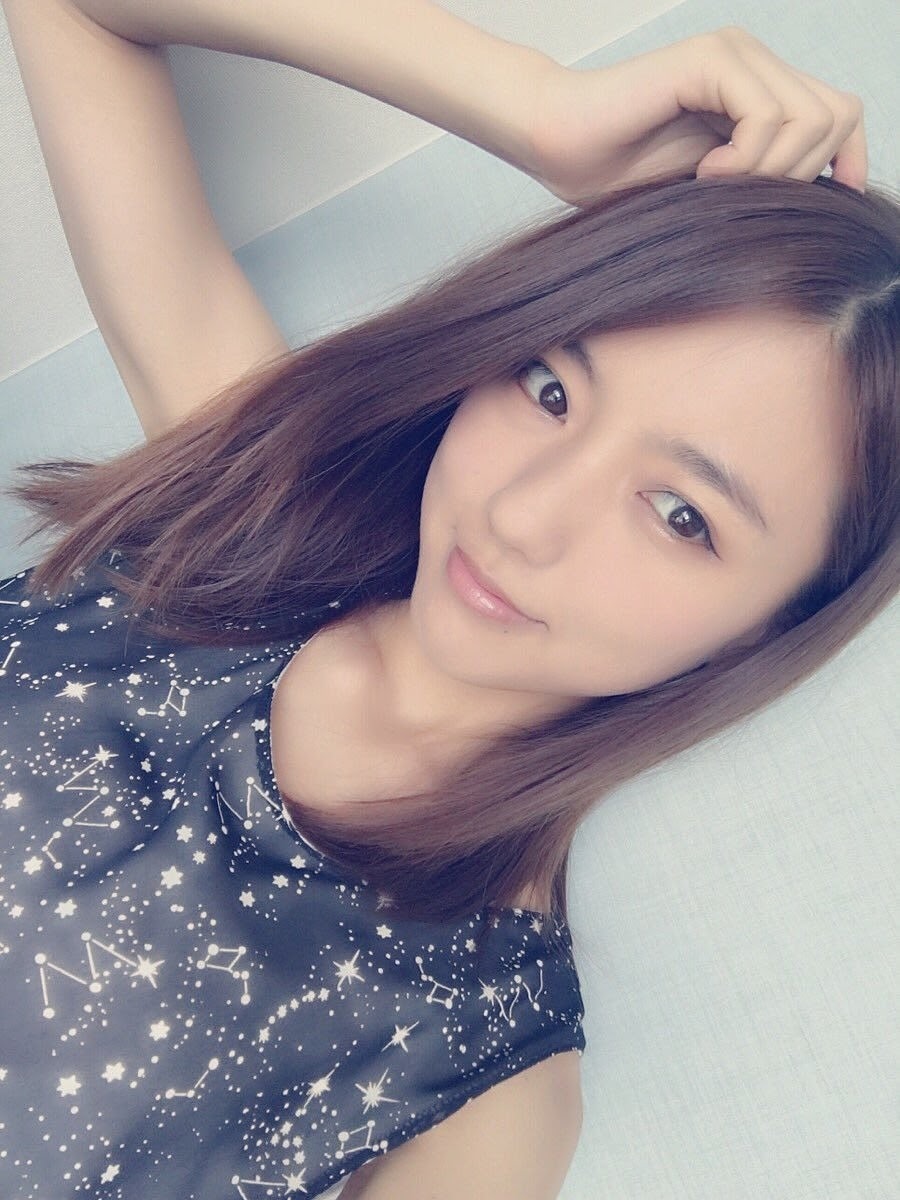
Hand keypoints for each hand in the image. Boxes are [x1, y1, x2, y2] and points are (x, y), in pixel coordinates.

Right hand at [524, 26, 867, 206]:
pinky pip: (767, 117)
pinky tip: (706, 175)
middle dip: (800, 174)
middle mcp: (755, 63)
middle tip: (741, 197)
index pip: (842, 113)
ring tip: (716, 186)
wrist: (557, 146)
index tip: (832, 202)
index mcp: (758, 89)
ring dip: (771, 170)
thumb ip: (761, 180)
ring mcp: (735, 55)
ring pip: (811, 118)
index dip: (849, 158)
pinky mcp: (712, 60)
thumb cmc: (616, 174)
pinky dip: (745, 159)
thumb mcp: (711, 190)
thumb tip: (823, 202)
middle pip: (837, 115)